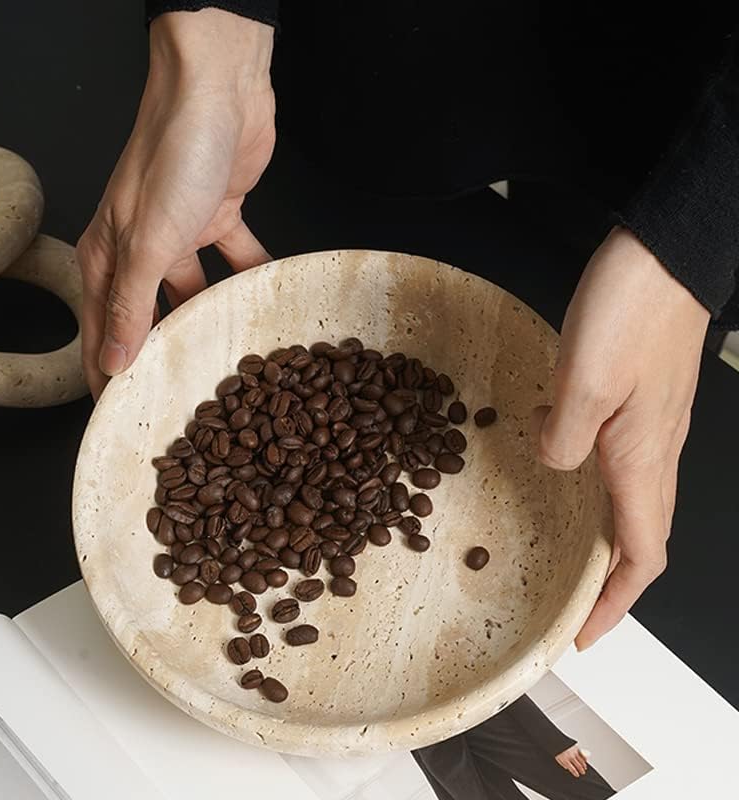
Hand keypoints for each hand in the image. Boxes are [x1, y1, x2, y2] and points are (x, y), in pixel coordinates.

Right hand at [76, 9, 274, 396]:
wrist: (218, 91)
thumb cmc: (171, 156)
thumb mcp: (148, 242)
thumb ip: (133, 304)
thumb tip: (114, 360)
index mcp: (109, 257)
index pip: (104, 331)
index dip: (112, 374)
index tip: (128, 414)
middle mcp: (142, 250)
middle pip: (153, 318)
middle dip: (168, 354)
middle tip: (188, 395)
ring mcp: (183, 234)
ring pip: (197, 293)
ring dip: (213, 320)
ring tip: (234, 358)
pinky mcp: (221, 218)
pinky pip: (238, 261)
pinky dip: (252, 278)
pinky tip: (268, 302)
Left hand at [534, 227, 708, 649]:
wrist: (666, 255)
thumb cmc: (632, 309)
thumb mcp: (583, 380)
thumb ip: (565, 436)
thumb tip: (555, 463)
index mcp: (642, 457)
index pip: (640, 554)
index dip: (615, 602)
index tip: (586, 633)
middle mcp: (654, 449)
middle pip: (642, 537)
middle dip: (612, 582)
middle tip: (577, 604)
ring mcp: (651, 425)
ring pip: (634, 503)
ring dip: (607, 539)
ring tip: (572, 555)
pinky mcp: (641, 400)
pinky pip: (625, 464)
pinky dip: (601, 490)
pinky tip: (571, 474)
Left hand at [555, 744, 588, 777]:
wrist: (556, 740)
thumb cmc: (556, 748)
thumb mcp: (557, 758)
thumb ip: (562, 764)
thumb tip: (567, 768)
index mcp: (565, 760)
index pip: (573, 769)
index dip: (576, 773)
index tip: (577, 775)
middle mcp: (571, 756)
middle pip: (579, 766)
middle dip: (581, 770)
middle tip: (583, 773)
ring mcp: (574, 752)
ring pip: (582, 761)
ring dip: (584, 765)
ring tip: (585, 768)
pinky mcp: (576, 747)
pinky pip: (582, 754)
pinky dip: (584, 758)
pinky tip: (585, 760)